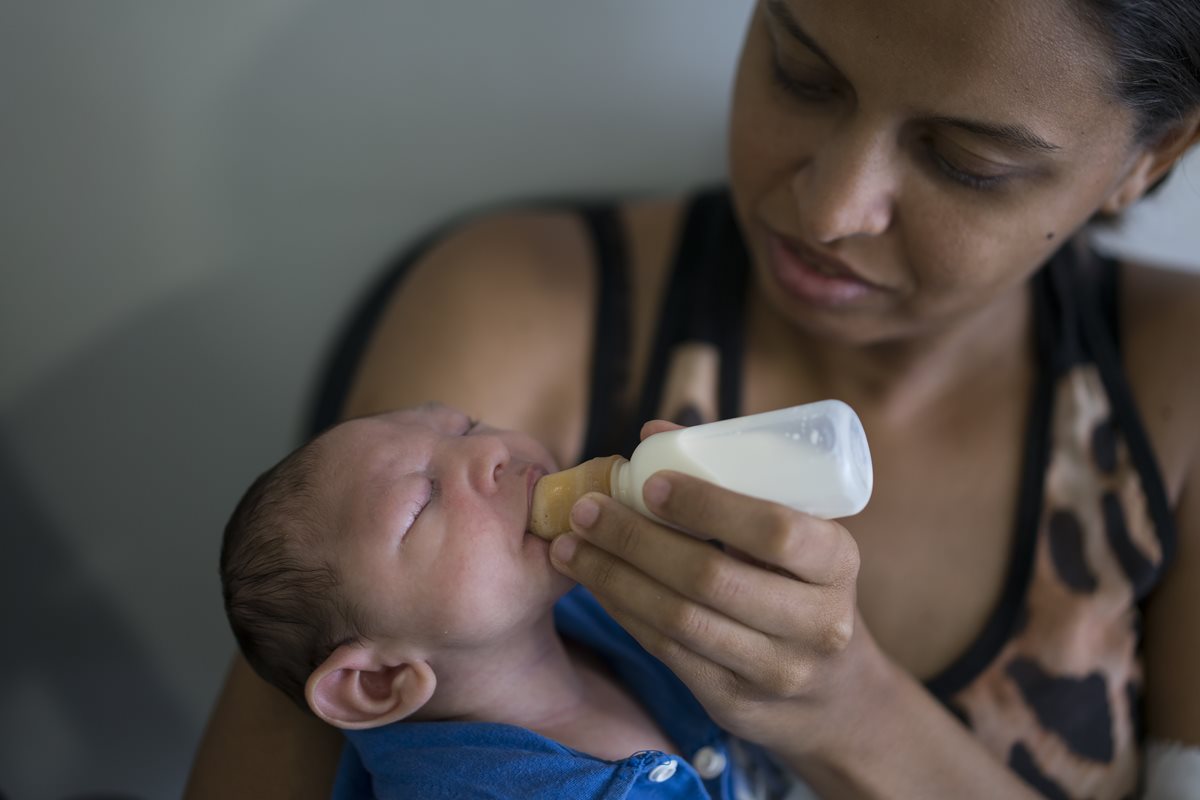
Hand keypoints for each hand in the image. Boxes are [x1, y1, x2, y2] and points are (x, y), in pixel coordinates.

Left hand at [549, 447, 887, 756]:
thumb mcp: (797, 535)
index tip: (652, 482)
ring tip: (572, 545)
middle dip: (637, 539)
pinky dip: (624, 611)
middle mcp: (816, 622)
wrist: (834, 694)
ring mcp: (775, 670)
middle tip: (586, 510)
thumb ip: (735, 482)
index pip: (775, 531)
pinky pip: (667, 651)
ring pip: (680, 619)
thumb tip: (655, 433)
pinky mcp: (735, 702)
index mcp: (837, 562)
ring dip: (615, 577)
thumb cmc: (803, 587)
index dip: (708, 505)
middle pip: (712, 577)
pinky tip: (596, 583)